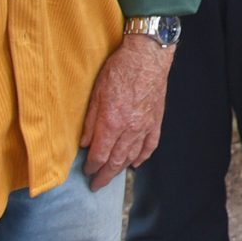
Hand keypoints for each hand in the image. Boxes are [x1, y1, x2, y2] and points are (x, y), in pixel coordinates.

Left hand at [80, 34, 172, 189]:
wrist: (148, 55)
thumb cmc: (120, 69)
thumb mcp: (96, 92)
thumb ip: (90, 121)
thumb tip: (85, 143)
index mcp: (112, 122)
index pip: (100, 154)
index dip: (92, 166)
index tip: (86, 172)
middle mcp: (130, 129)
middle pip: (116, 161)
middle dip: (105, 176)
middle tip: (97, 185)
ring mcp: (145, 126)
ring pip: (132, 156)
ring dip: (121, 169)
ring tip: (112, 175)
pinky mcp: (156, 120)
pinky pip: (150, 145)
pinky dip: (143, 156)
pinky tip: (136, 163)